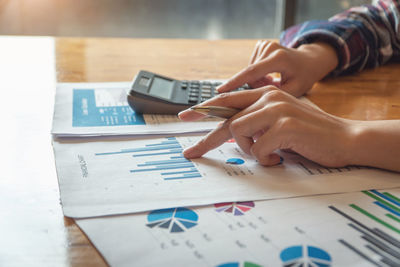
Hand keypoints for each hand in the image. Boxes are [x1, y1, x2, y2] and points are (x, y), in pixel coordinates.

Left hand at [179, 87, 355, 166]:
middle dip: (206, 140)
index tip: (185, 118)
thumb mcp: (278, 124)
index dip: (205, 110)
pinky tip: (281, 158)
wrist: (345, 139)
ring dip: (249, 150)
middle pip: (226, 119)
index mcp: (266, 93)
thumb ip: (257, 123)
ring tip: (270, 154)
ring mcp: (276, 108)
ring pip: (239, 132)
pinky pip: (258, 148)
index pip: (228, 101)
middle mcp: (268, 96)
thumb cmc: (308, 135)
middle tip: (190, 153)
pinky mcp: (284, 124)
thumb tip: (230, 133)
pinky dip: (266, 159)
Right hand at [217, 41, 338, 96]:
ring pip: (249, 73)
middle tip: (273, 87)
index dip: (235, 82)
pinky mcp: (260, 45)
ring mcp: (264, 44)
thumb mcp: (294, 91)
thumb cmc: (303, 77)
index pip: (252, 72)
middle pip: (250, 75)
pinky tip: (269, 73)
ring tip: (273, 79)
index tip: (220, 90)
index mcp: (279, 58)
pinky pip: (251, 67)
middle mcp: (270, 47)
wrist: (309, 60)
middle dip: (257, 86)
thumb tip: (250, 103)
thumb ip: (272, 97)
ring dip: (258, 80)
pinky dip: (258, 74)